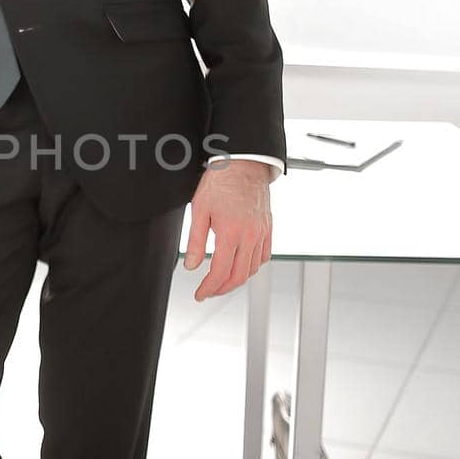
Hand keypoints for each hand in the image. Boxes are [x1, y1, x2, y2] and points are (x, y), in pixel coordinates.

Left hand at [183, 160, 272, 300]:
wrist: (243, 164)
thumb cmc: (221, 182)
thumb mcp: (199, 210)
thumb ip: (196, 241)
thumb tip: (192, 265)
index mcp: (231, 232)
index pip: (220, 272)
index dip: (208, 288)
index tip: (200, 294)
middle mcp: (250, 235)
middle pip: (238, 276)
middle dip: (221, 289)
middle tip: (209, 291)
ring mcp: (261, 233)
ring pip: (252, 269)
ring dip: (237, 280)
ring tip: (222, 281)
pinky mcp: (268, 228)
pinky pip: (264, 256)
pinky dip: (252, 267)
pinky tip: (241, 266)